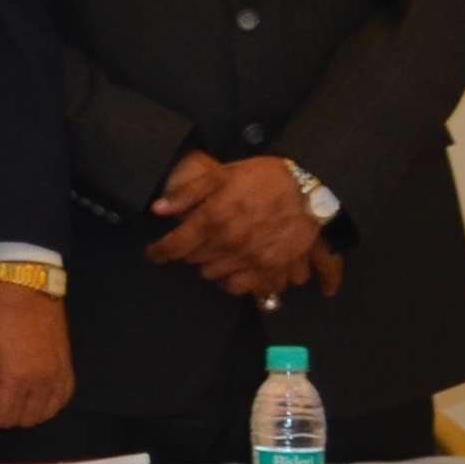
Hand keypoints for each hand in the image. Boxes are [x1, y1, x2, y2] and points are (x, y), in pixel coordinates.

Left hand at [0, 278, 73, 431]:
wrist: (26, 286)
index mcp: (15, 379)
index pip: (3, 417)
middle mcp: (41, 383)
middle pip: (26, 420)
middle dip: (4, 416)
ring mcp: (58, 375)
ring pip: (47, 413)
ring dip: (27, 413)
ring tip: (12, 399)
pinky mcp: (68, 366)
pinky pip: (64, 397)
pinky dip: (50, 404)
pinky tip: (36, 396)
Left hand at [145, 150, 331, 302]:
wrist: (311, 188)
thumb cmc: (263, 177)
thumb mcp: (221, 174)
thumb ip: (188, 194)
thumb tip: (158, 210)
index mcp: (214, 221)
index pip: (175, 247)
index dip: (158, 253)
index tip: (153, 254)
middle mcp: (231, 246)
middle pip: (196, 264)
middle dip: (192, 254)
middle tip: (198, 242)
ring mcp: (254, 261)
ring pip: (220, 279)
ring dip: (215, 268)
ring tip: (220, 254)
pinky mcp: (275, 270)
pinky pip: (250, 289)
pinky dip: (242, 282)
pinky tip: (242, 270)